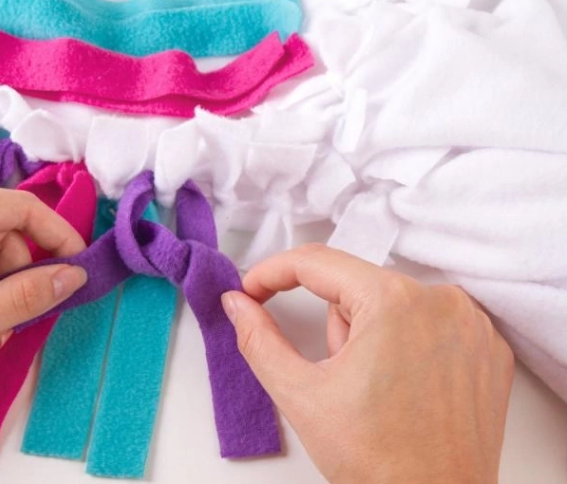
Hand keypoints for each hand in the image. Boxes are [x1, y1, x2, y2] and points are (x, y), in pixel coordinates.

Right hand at [221, 244, 513, 483]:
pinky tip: (407, 387)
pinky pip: (428, 322)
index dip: (273, 273)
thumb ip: (258, 339)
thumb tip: (237, 303)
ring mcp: (471, 322)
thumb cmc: (378, 461)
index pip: (316, 263)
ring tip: (377, 390)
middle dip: (334, 326)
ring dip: (370, 334)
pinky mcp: (487, 345)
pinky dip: (408, 343)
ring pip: (391, 303)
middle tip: (339, 379)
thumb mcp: (300, 394)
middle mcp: (441, 300)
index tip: (252, 291)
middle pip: (356, 287)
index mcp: (393, 302)